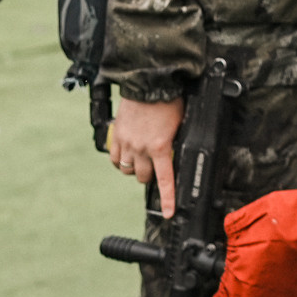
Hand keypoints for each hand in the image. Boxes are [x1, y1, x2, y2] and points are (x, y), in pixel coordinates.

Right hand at [109, 96, 185, 216]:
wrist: (149, 83)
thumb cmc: (168, 100)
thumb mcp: (180, 124)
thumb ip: (175, 142)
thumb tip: (175, 154)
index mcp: (161, 147)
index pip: (165, 179)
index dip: (167, 199)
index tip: (168, 213)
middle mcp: (142, 148)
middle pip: (144, 177)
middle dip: (150, 177)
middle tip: (155, 169)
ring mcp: (127, 143)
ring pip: (129, 170)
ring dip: (136, 170)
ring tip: (142, 162)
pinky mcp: (117, 136)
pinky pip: (116, 159)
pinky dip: (121, 162)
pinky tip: (127, 157)